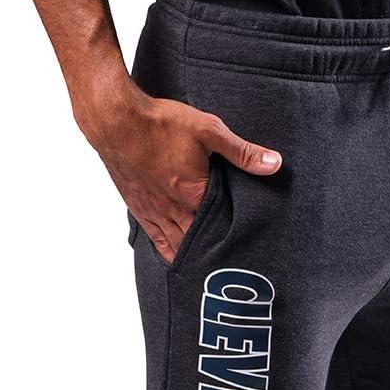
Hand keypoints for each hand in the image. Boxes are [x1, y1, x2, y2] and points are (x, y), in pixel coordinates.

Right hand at [78, 71, 281, 262]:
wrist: (115, 121)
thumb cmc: (160, 123)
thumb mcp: (208, 130)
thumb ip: (242, 151)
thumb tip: (274, 163)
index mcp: (194, 194)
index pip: (222, 226)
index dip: (235, 238)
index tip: (249, 247)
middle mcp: (174, 210)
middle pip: (200, 242)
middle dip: (216, 253)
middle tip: (233, 267)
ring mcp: (154, 212)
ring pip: (178, 245)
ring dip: (194, 256)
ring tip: (210, 269)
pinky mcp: (139, 208)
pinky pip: (156, 240)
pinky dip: (169, 252)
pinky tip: (178, 259)